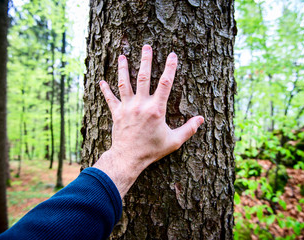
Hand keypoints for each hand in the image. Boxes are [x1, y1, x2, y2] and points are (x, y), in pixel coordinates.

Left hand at [93, 45, 203, 197]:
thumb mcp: (174, 141)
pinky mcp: (117, 113)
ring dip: (124, 69)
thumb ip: (188, 129)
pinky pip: (110, 99)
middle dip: (146, 60)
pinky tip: (102, 81)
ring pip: (125, 83)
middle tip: (146, 46)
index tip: (172, 55)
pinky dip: (106, 90)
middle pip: (144, 77)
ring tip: (123, 56)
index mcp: (156, 109)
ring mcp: (127, 107)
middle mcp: (141, 104)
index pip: (166, 83)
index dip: (170, 68)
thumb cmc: (152, 150)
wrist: (128, 158)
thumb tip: (201, 120)